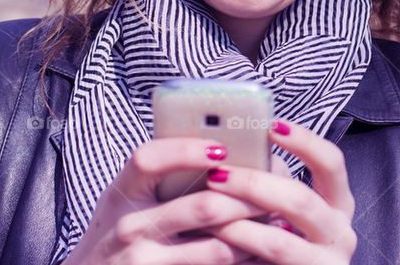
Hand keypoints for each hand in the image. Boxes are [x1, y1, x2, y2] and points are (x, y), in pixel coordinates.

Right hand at [64, 137, 268, 264]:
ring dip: (254, 232)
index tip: (223, 147)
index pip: (149, 159)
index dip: (188, 150)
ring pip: (217, 246)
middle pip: (203, 207)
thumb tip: (227, 149)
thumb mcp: (128, 199)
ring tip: (277, 219)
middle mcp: (129, 227)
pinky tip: (259, 250)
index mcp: (123, 192)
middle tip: (276, 187)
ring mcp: (143, 261)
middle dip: (249, 197)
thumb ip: (163, 176)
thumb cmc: (121, 232)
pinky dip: (243, 260)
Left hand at [201, 119, 357, 264]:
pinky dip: (238, 254)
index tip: (272, 126)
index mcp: (339, 203)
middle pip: (301, 201)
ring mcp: (326, 263)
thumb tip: (233, 149)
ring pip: (279, 242)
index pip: (331, 163)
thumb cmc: (283, 239)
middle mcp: (341, 233)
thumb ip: (274, 184)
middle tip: (219, 174)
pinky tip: (214, 243)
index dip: (305, 142)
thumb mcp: (288, 209)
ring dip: (237, 226)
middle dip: (255, 186)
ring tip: (207, 215)